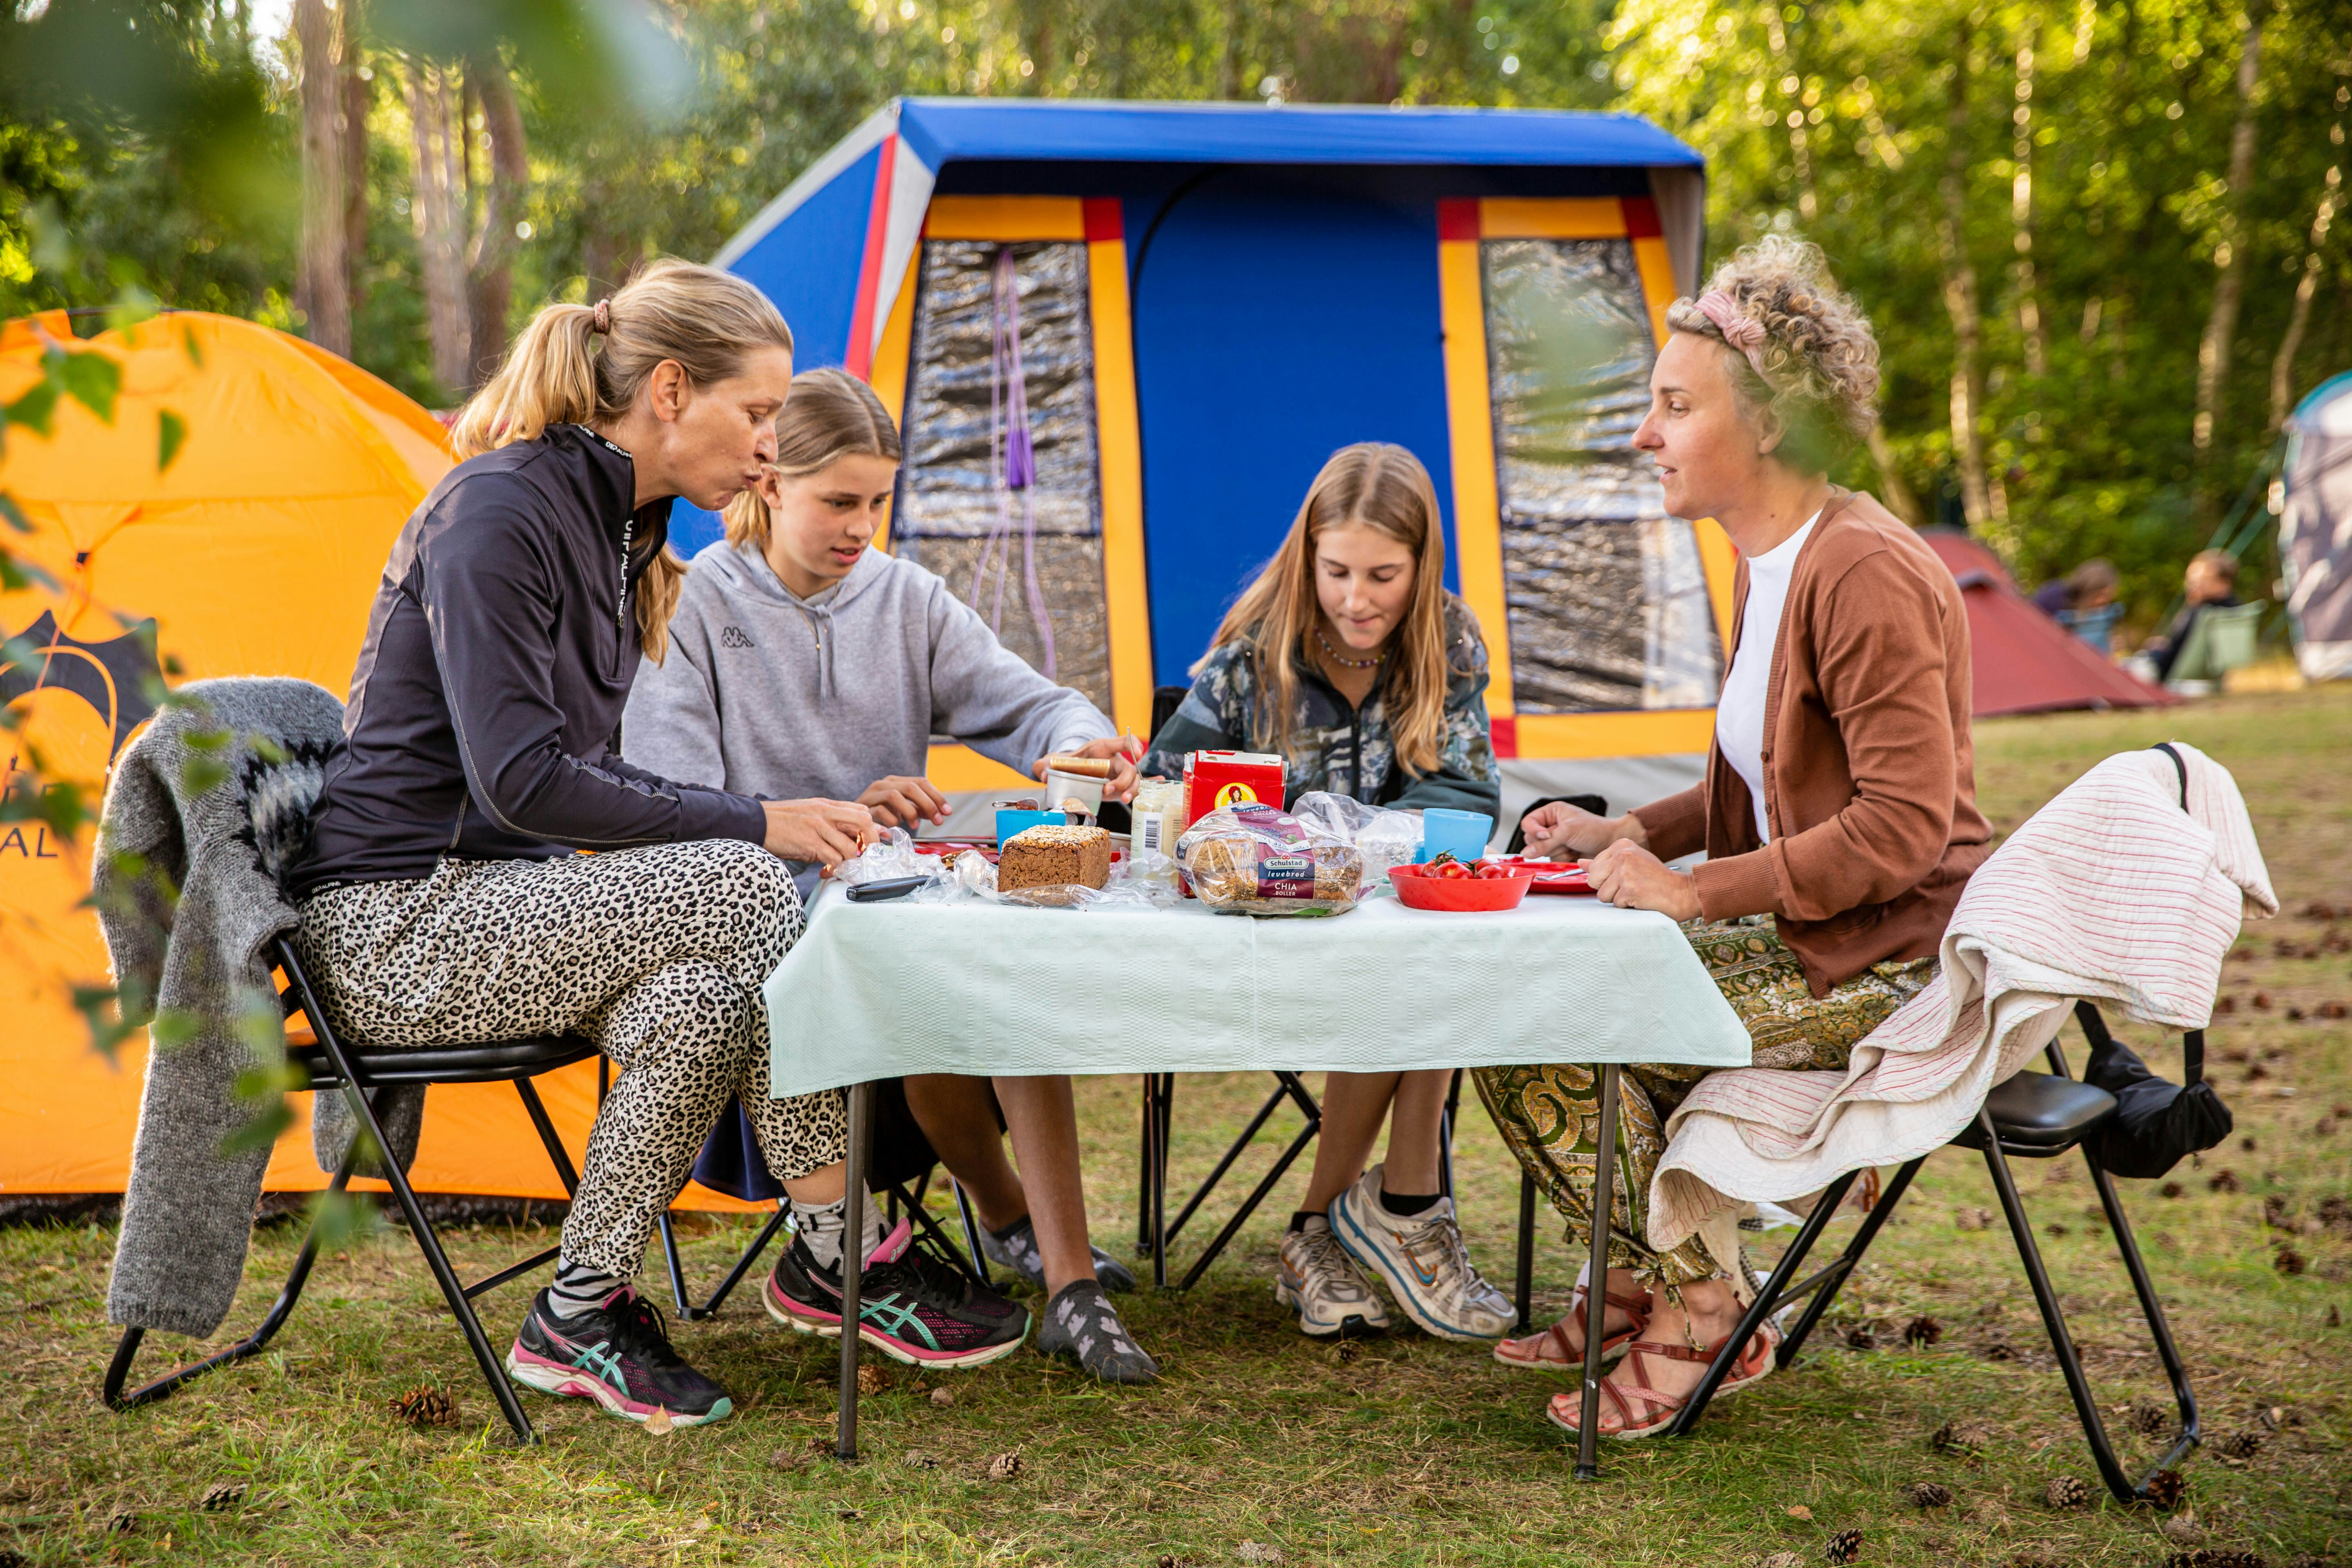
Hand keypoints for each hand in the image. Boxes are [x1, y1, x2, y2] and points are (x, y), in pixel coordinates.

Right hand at [761, 798, 880, 866]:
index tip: (870, 842)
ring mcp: (818, 827)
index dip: (871, 828)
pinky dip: (834, 867)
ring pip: (851, 846)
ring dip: (850, 861)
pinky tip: (826, 870)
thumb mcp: (809, 812)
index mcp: (827, 805)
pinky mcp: (809, 842)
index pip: (862, 812)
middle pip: (864, 823)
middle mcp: (826, 813)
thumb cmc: (782, 821)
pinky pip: (833, 858)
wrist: (756, 821)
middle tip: (866, 856)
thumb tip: (850, 837)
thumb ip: (829, 820)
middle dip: (871, 842)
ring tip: (842, 866)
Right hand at [858, 774, 949, 828]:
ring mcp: (872, 794)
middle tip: (938, 821)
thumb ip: (919, 809)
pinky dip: (892, 819)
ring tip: (915, 826)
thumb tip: (940, 813)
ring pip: (895, 795)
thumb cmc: (879, 815)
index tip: (948, 812)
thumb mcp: (902, 810)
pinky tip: (896, 828)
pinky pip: (880, 811)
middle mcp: (883, 783)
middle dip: (928, 804)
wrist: (850, 819)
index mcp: (895, 781)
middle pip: (910, 787)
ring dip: (910, 811)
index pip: (920, 782)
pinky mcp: (863, 807)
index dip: (937, 796)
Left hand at [1034, 734, 1144, 803]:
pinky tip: (1161, 783)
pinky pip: (1137, 786)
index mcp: (1100, 749)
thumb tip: (1040, 771)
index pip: (1120, 741)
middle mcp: (1113, 760)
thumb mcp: (1054, 761)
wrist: (1071, 771)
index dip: (1131, 743)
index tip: (1137, 751)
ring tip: (1124, 800)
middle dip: (1124, 779)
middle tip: (1109, 791)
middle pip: (1128, 766)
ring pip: (1134, 780)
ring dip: (1132, 790)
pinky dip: (1150, 785)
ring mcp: (1118, 774)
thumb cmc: (1067, 763)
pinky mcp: (1119, 787)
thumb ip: (1044, 764)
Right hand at [1521, 801, 1644, 860]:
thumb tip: (1525, 853)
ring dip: (1558, 852)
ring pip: (1541, 852)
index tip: (1546, 836)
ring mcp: (1555, 840)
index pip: (1528, 822)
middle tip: (1563, 841)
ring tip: (1572, 846)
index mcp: (1551, 812)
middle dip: (1548, 844)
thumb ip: (1545, 843)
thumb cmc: (1594, 829)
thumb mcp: (1568, 832)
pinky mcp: (1561, 852)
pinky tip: (1573, 853)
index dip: (1534, 831)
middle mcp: (1551, 825)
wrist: (1611, 842)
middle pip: (1532, 839)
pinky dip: (1563, 858)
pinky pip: (1551, 860)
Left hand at [1582, 839, 1700, 919]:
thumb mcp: (1631, 862)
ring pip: (1602, 895)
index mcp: (1621, 845)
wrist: (1682, 892)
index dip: (1607, 879)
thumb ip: (1604, 863)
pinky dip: (1627, 906)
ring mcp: (1625, 871)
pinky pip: (1615, 904)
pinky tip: (1641, 898)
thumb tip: (1580, 863)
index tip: (1626, 877)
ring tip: (1636, 892)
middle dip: (1608, 889)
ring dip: (1618, 899)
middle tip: (1630, 886)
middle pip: (1593, 881)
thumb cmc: (1657, 878)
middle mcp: (1622, 854)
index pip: (1594, 868)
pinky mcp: (1629, 888)